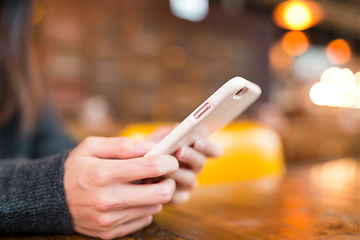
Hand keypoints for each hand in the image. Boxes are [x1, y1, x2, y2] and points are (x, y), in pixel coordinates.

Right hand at [64, 136, 178, 238]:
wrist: (51, 200)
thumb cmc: (75, 168)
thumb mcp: (91, 147)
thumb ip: (122, 145)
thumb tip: (151, 148)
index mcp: (103, 173)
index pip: (150, 168)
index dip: (168, 162)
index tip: (171, 160)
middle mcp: (107, 199)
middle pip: (160, 194)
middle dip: (169, 182)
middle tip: (166, 175)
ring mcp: (108, 219)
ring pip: (154, 208)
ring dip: (156, 195)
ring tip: (146, 185)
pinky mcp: (109, 232)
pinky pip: (143, 221)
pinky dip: (144, 209)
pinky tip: (134, 199)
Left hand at [147, 125, 222, 203]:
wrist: (134, 167)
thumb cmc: (151, 148)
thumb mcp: (160, 136)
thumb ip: (171, 132)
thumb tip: (180, 129)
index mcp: (197, 150)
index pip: (214, 150)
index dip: (209, 147)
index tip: (198, 142)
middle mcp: (196, 167)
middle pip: (201, 163)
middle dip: (191, 156)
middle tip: (180, 151)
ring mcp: (188, 184)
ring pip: (190, 179)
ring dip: (177, 172)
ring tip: (164, 168)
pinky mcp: (179, 198)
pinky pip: (177, 196)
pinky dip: (166, 189)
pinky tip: (155, 183)